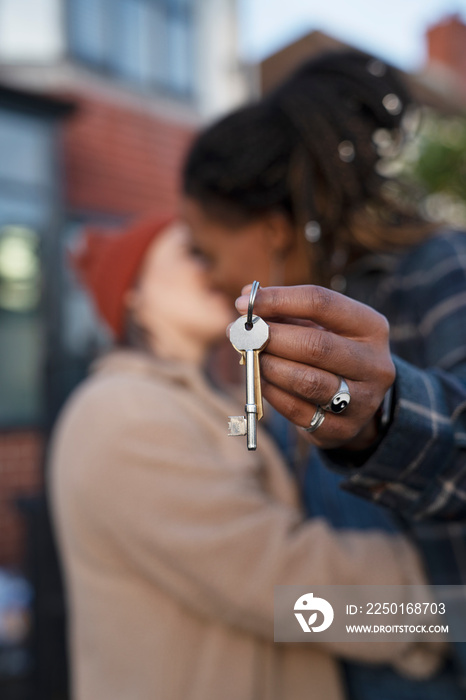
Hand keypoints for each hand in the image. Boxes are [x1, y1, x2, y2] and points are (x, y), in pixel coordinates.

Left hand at [235, 284, 394, 450]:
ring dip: (269, 366)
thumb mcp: (318, 326)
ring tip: (251, 357)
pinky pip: (298, 410)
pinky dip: (272, 393)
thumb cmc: (329, 353)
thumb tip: (244, 301)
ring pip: (307, 381)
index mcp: (371, 327)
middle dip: (272, 337)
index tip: (244, 303)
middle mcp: (375, 364)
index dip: (279, 300)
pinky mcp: (344, 429)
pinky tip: (261, 380)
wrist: (357, 403)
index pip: (323, 304)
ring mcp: (364, 400)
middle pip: (316, 345)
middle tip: (244, 334)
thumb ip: (284, 312)